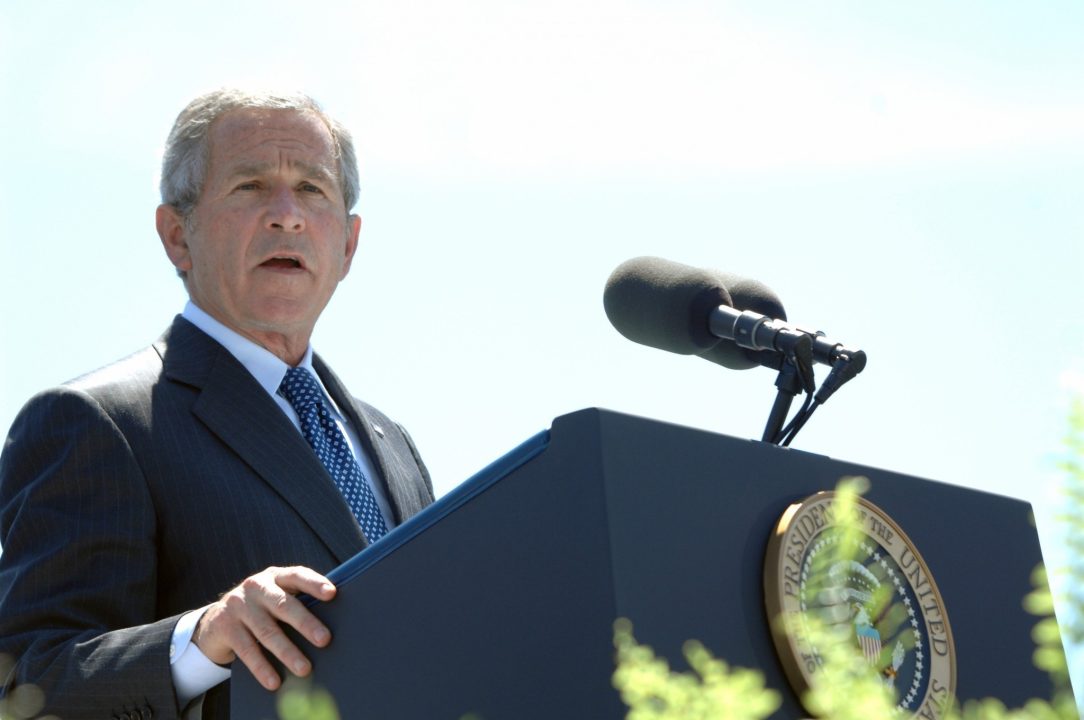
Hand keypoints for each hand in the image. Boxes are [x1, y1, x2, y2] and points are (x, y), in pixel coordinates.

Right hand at [193, 565, 336, 690]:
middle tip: (324, 639)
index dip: (314, 583)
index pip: (297, 575)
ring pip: (267, 631)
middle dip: (305, 623)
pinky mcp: (225, 627)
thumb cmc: (260, 610)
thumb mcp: (274, 599)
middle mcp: (256, 587)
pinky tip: (274, 681)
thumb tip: (330, 626)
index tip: (332, 594)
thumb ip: (296, 603)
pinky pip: (247, 650)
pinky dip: (262, 667)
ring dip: (287, 652)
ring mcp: (238, 606)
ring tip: (304, 669)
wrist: (215, 620)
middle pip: (283, 605)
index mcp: (275, 577)